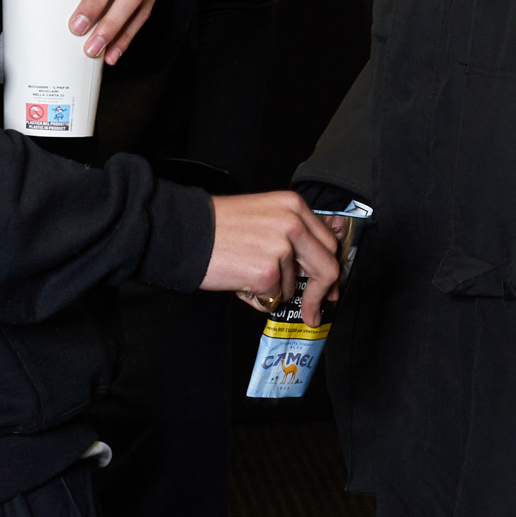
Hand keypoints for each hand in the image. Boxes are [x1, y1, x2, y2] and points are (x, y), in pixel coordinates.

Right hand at [203, 191, 340, 326]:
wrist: (185, 232)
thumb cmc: (218, 226)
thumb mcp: (264, 215)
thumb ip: (292, 233)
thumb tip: (313, 264)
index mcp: (293, 206)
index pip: (328, 242)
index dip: (330, 270)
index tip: (328, 288)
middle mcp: (292, 224)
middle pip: (326, 267)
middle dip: (321, 294)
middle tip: (313, 311)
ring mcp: (281, 248)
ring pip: (293, 286)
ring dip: (274, 290)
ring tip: (246, 273)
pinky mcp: (266, 273)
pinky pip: (273, 298)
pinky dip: (258, 298)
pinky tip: (240, 281)